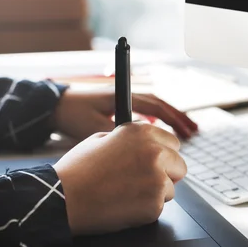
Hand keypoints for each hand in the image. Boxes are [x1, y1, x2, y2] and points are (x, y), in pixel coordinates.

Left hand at [53, 86, 197, 140]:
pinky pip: (144, 113)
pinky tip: (161, 134)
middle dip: (178, 118)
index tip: (187, 130)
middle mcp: (126, 97)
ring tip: (185, 131)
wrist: (53, 107)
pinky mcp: (117, 109)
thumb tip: (141, 149)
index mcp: (123, 98)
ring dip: (170, 119)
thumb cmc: (72, 115)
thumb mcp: (95, 128)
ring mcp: (122, 102)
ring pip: (154, 109)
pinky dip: (157, 122)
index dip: (174, 118)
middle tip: (194, 131)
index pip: (156, 106)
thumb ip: (119, 136)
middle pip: (160, 106)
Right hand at [54, 123, 186, 234]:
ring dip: (155, 193)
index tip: (155, 162)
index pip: (173, 142)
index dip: (163, 154)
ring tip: (127, 194)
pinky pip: (159, 207)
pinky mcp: (155, 202)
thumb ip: (129, 138)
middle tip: (142, 182)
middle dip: (165, 174)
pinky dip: (146, 210)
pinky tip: (124, 206)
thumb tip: (144, 143)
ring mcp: (157, 177)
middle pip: (179, 165)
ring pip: (171, 188)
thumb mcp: (102, 138)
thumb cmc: (78, 170)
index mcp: (143, 132)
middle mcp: (155, 151)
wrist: (64, 198)